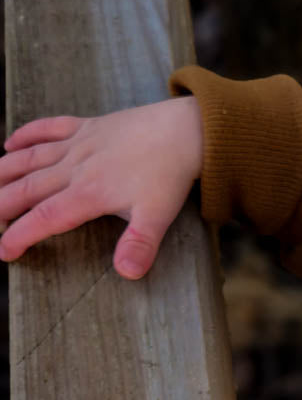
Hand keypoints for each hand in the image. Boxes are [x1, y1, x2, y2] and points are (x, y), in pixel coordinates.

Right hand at [0, 93, 203, 278]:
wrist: (185, 129)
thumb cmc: (170, 174)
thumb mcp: (159, 215)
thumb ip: (140, 244)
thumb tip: (128, 273)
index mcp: (89, 193)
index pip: (44, 218)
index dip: (19, 236)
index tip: (4, 252)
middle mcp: (75, 167)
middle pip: (26, 188)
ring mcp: (79, 144)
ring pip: (29, 158)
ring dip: (3, 172)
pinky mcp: (87, 126)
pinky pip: (49, 127)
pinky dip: (26, 134)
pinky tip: (8, 144)